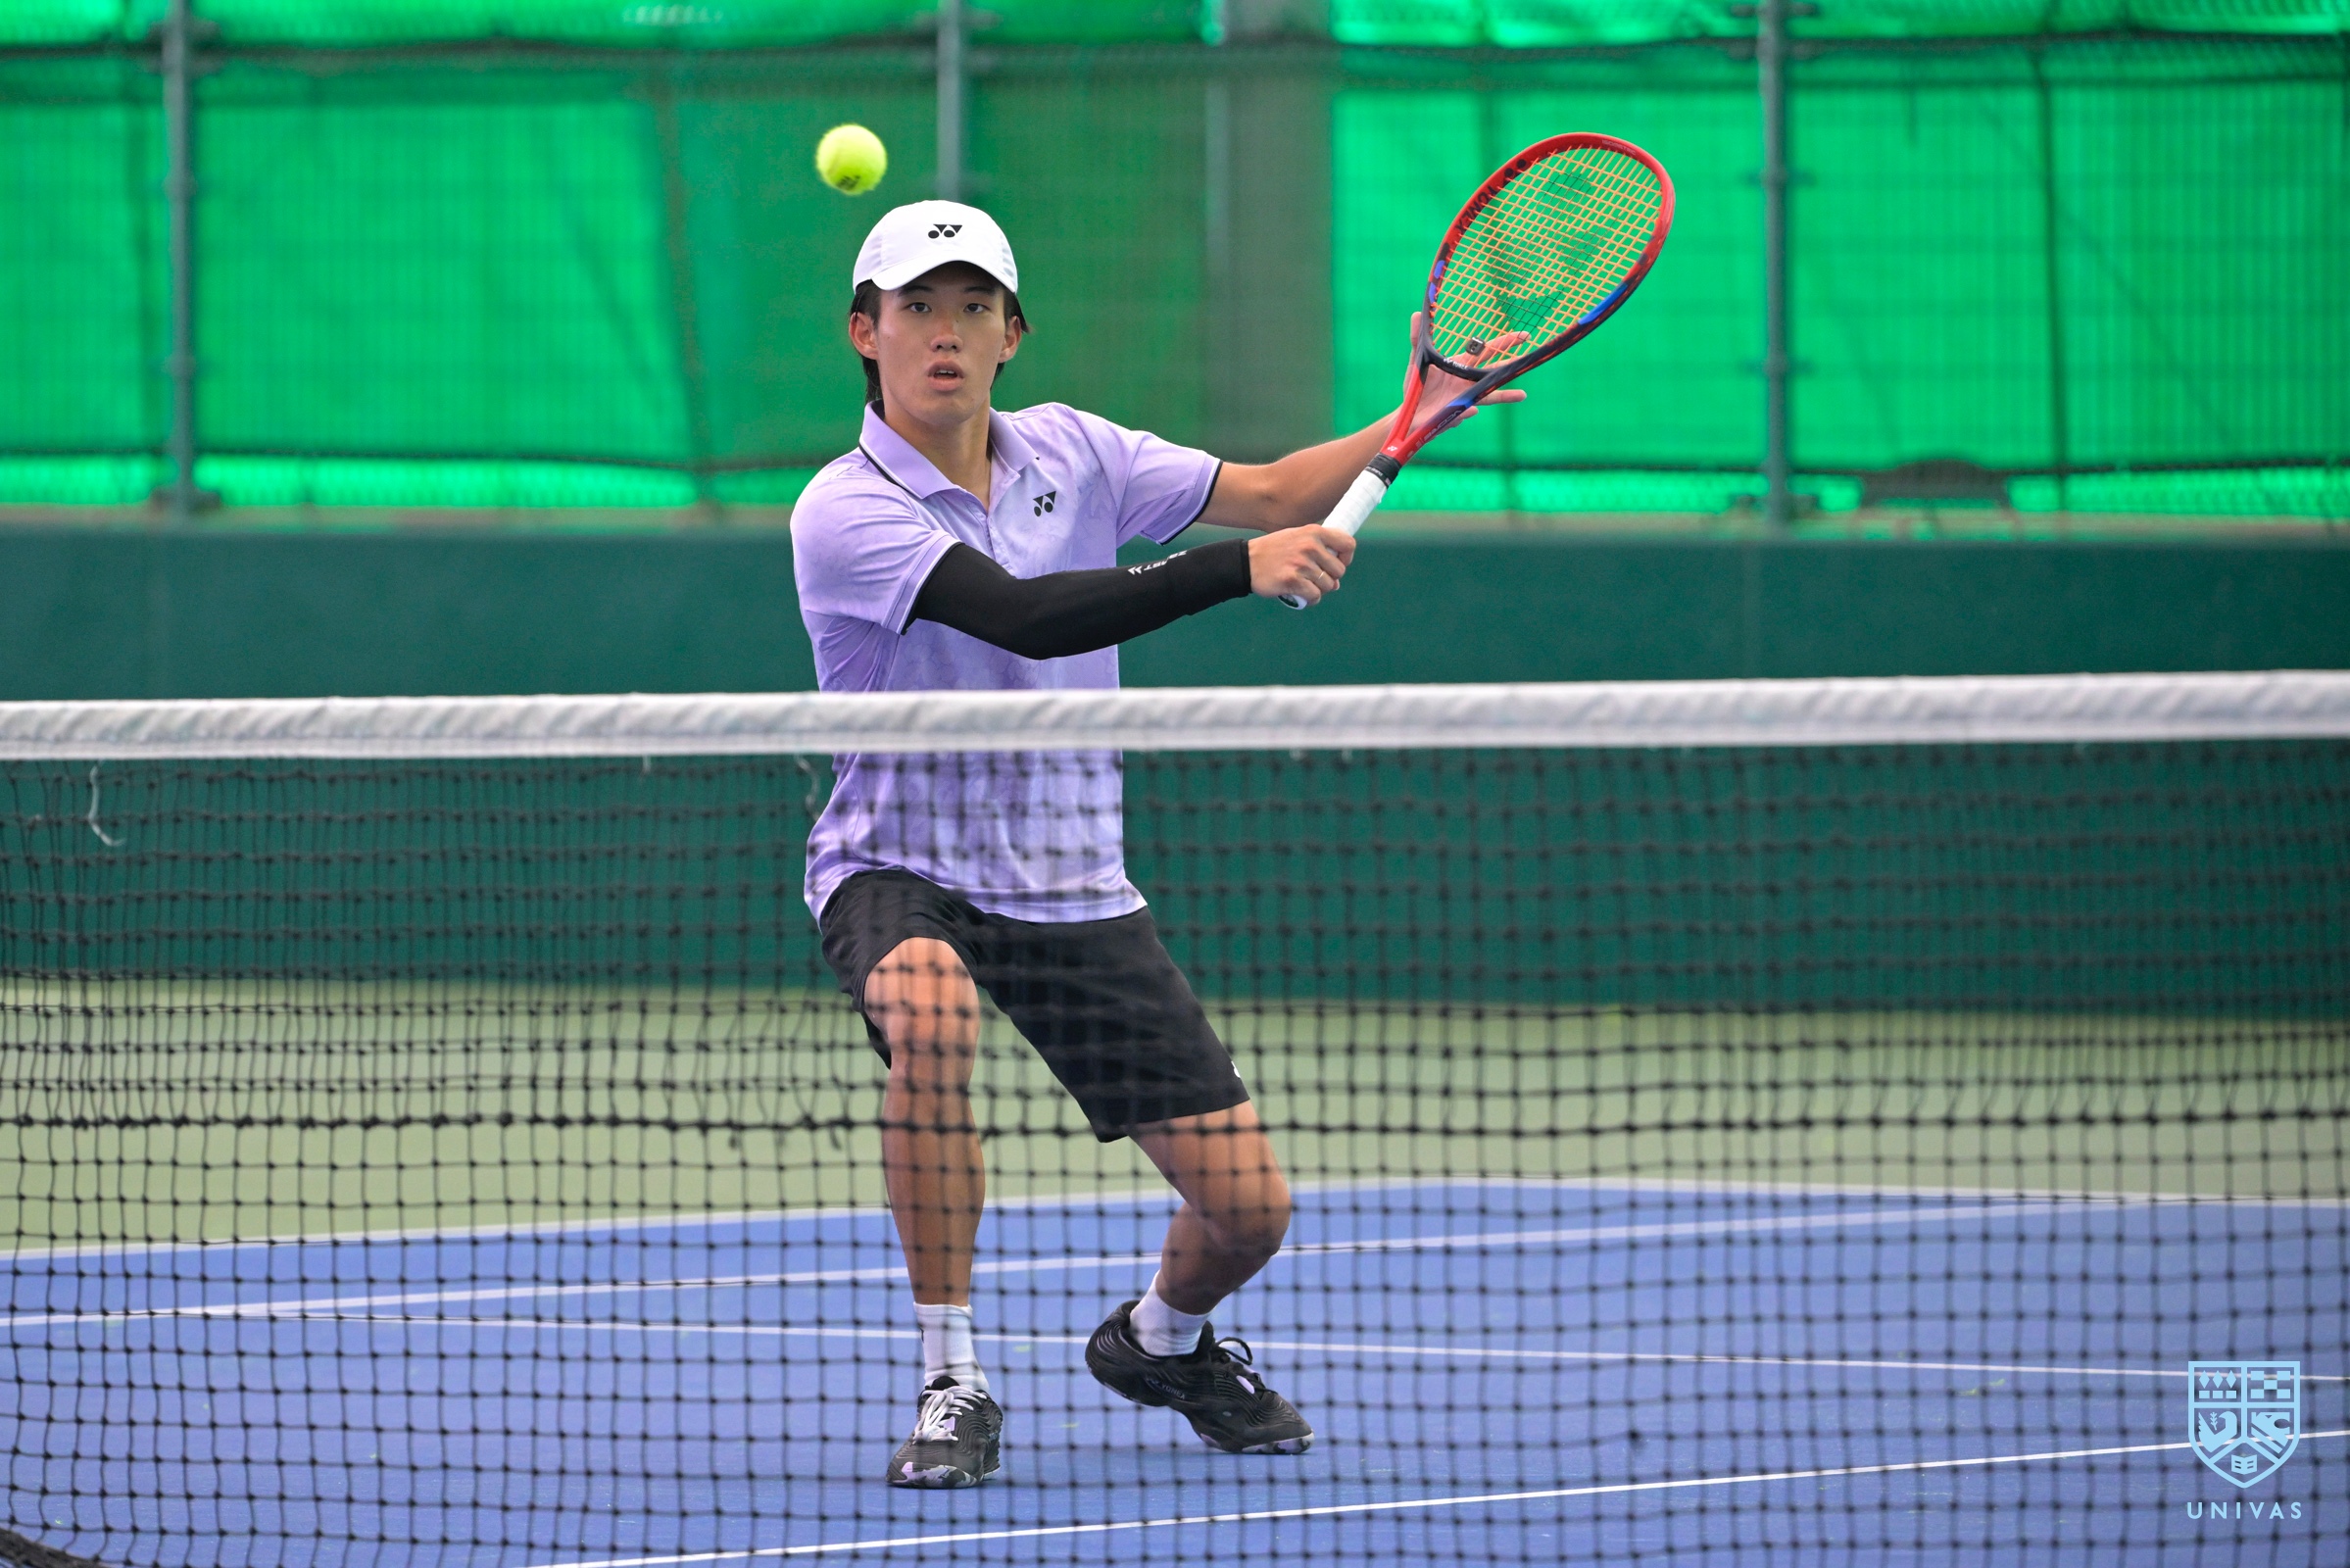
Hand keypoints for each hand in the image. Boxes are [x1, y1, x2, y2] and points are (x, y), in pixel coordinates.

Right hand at [1248, 526, 1354, 604]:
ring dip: (1320, 590)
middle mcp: (1310, 546)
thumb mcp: (1297, 537)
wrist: (1246, 561)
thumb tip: (1337, 581)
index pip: (1348, 544)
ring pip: (1328, 585)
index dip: (1346, 557)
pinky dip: (1312, 600)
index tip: (1336, 563)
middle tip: (1315, 578)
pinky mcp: (1292, 580)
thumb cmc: (1274, 551)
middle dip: (1331, 578)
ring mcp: (1301, 564)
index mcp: (1314, 532)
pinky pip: (1315, 596)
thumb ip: (1319, 551)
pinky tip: (1303, 596)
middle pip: (1339, 570)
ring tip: (1307, 587)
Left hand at [1402, 312, 1529, 439]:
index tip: (1522, 335)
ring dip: (1504, 395)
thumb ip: (1418, 339)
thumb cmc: (1416, 387)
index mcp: (1461, 365)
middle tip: (1531, 356)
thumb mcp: (1417, 361)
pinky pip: (1463, 412)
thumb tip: (1416, 314)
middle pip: (1494, 369)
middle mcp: (1467, 381)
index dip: (1504, 342)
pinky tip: (1471, 411)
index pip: (1486, 351)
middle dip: (1511, 362)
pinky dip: (1467, 412)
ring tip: (1522, 395)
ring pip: (1488, 395)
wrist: (1408, 412)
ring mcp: (1464, 398)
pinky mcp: (1455, 413)